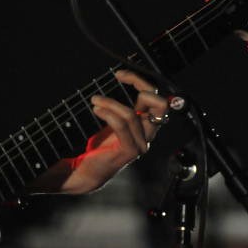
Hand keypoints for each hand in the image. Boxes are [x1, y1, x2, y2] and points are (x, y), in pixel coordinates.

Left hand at [34, 69, 170, 194]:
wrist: (88, 173)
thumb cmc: (100, 147)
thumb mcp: (114, 123)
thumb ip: (121, 109)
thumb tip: (121, 83)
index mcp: (146, 125)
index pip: (155, 97)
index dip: (140, 81)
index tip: (120, 75)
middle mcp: (148, 134)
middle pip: (160, 104)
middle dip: (140, 85)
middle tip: (119, 78)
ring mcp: (140, 144)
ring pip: (132, 114)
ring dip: (110, 103)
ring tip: (94, 101)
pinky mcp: (129, 151)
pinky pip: (122, 125)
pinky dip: (108, 113)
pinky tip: (96, 109)